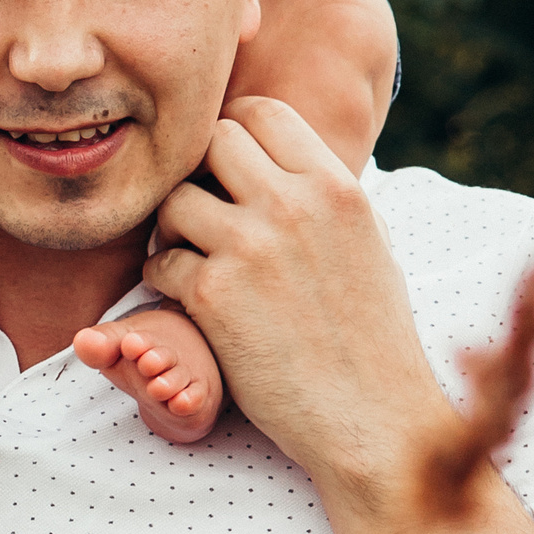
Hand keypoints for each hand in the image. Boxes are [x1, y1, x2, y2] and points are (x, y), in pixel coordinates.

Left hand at [148, 98, 451, 493]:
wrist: (374, 422)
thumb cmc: (371, 335)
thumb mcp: (366, 240)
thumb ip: (318, 191)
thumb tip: (271, 148)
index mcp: (335, 186)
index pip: (260, 112)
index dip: (235, 133)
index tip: (230, 170)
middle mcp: (292, 205)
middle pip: (212, 141)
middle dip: (202, 173)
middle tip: (204, 211)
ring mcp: (249, 248)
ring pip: (175, 199)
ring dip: (173, 227)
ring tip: (192, 256)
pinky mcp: (212, 295)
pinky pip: (159, 261)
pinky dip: (164, 279)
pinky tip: (190, 299)